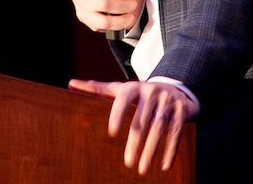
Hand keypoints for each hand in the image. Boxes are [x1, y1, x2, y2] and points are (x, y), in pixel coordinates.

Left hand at [68, 79, 197, 173]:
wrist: (175, 88)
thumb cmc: (139, 93)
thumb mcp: (119, 89)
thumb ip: (96, 88)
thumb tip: (71, 84)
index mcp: (133, 87)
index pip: (123, 99)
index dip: (117, 114)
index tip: (112, 132)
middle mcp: (151, 92)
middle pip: (142, 120)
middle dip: (135, 142)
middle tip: (128, 162)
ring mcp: (168, 101)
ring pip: (159, 128)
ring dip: (151, 150)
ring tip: (142, 168)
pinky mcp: (182, 111)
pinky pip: (176, 133)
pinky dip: (171, 150)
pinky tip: (164, 166)